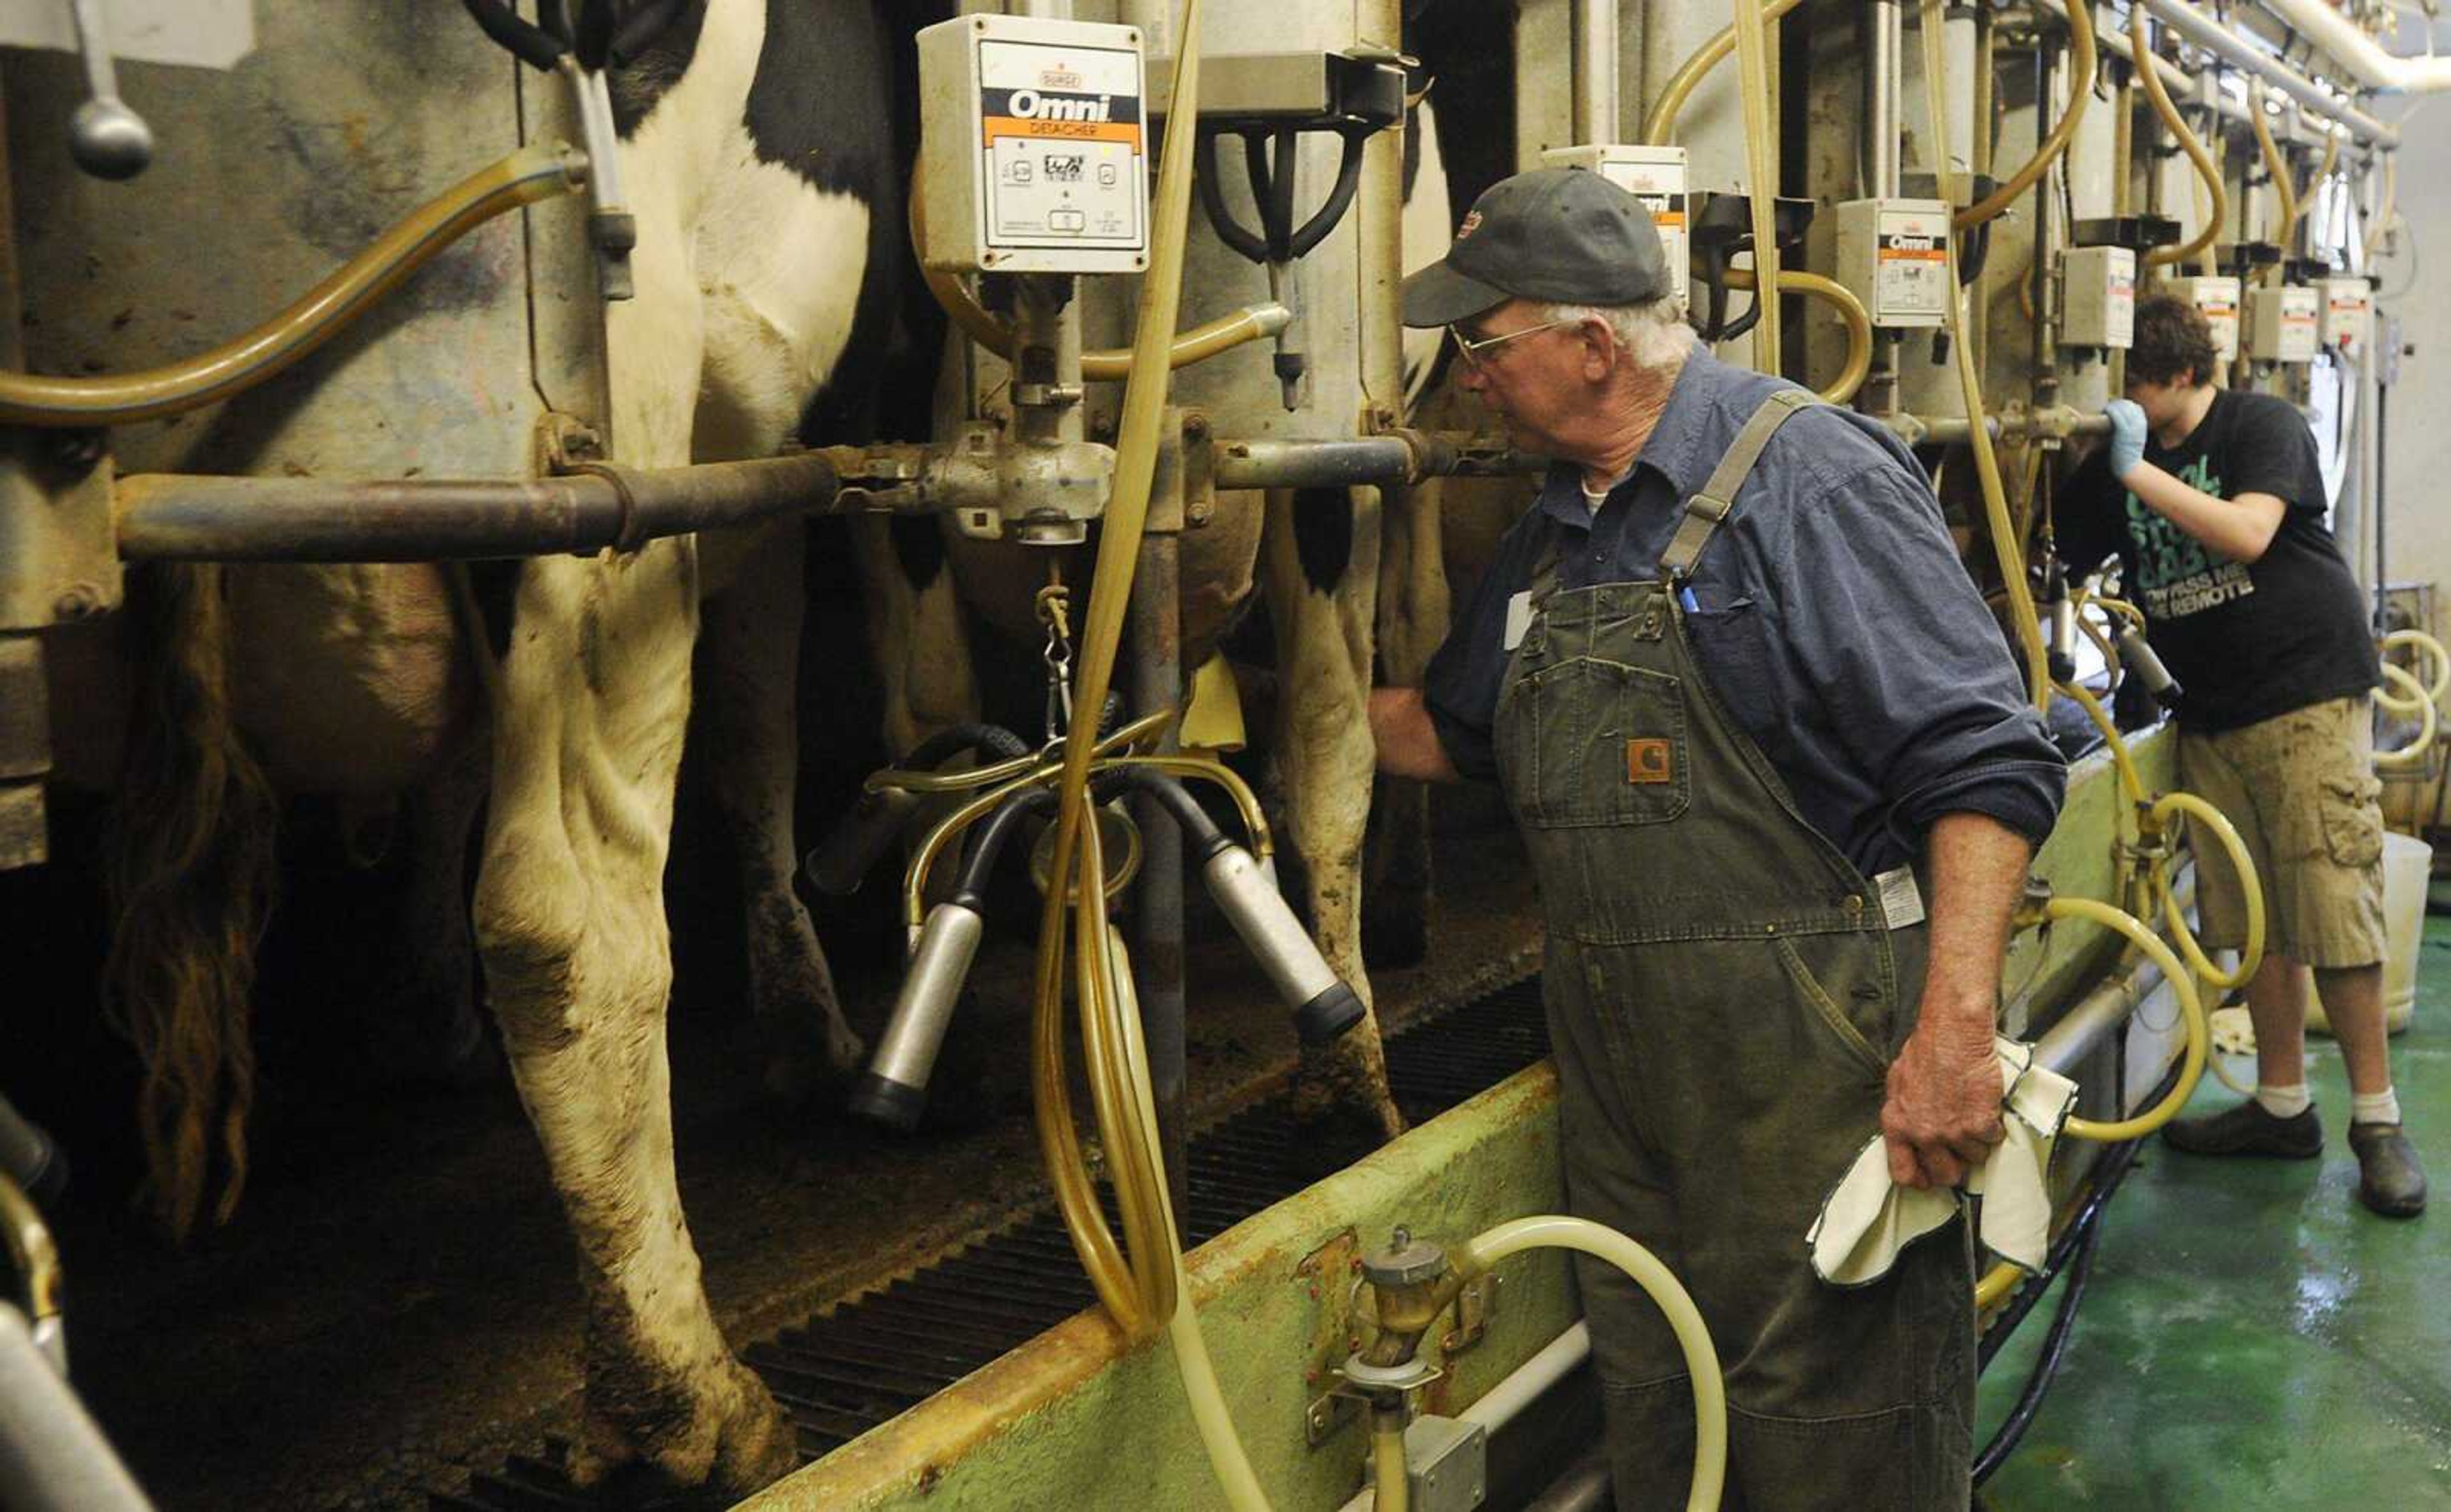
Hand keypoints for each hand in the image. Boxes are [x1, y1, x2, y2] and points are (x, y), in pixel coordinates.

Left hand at [1881, 1019, 2003, 1188]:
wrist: (1953, 1032)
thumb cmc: (1926, 1050)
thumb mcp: (1899, 1084)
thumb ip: (1904, 1114)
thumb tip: (1911, 1135)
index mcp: (1897, 1125)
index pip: (1904, 1174)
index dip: (1920, 1179)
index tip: (1930, 1176)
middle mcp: (1922, 1133)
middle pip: (1944, 1175)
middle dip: (1955, 1166)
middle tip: (1960, 1149)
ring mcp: (1951, 1131)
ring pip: (1973, 1158)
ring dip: (1977, 1142)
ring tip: (1974, 1116)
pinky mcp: (1979, 1124)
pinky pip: (1993, 1140)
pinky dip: (1995, 1127)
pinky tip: (1987, 1108)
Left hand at [2104, 399, 2147, 480]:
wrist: (2129, 467)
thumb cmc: (2126, 453)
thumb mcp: (2132, 437)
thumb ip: (2129, 427)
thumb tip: (2119, 418)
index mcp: (2143, 425)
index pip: (2136, 407)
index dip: (2125, 404)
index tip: (2115, 407)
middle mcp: (2140, 425)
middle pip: (2130, 406)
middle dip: (2118, 404)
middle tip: (2107, 407)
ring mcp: (2133, 429)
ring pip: (2124, 410)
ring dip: (2113, 406)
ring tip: (2105, 409)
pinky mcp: (2124, 434)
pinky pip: (2118, 418)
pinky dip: (2112, 412)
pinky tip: (2106, 411)